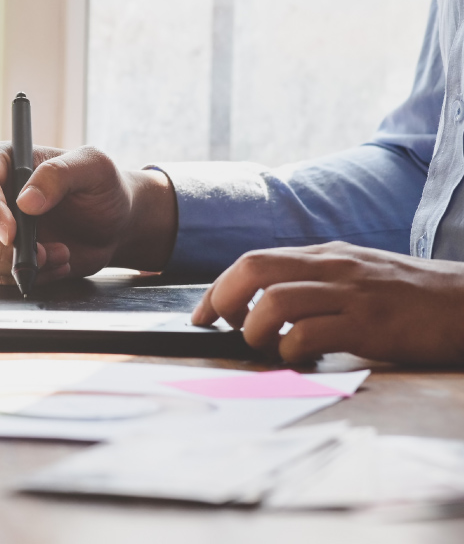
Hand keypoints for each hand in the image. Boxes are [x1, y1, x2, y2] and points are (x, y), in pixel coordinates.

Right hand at [0, 144, 177, 283]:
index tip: (11, 234)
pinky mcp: (0, 254)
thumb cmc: (103, 187)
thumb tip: (25, 201)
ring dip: (20, 265)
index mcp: (4, 161)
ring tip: (61, 255)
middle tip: (42, 254)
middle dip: (2, 247)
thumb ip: (59, 174)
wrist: (114, 224)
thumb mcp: (94, 168)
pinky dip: (29, 277)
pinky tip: (57, 264)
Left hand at [191, 242, 463, 364]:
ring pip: (274, 300)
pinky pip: (309, 333)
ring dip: (255, 329)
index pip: (253, 260)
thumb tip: (265, 307)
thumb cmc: (413, 298)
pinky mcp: (370, 323)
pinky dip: (291, 350)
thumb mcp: (358, 276)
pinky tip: (299, 360)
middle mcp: (332, 266)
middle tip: (222, 329)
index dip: (218, 289)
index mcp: (326, 255)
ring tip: (266, 348)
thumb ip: (315, 284)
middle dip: (222, 300)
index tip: (203, 315)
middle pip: (252, 269)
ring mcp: (351, 293)